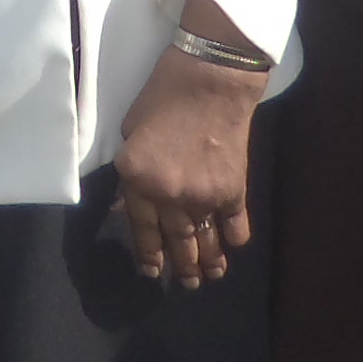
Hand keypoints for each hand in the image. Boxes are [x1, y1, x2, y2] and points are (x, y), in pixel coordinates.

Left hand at [115, 1, 267, 288]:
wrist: (210, 79)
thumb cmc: (163, 96)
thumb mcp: (130, 133)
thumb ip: (130, 174)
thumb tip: (128, 207)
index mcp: (137, 180)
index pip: (141, 228)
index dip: (147, 253)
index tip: (151, 272)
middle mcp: (168, 195)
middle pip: (174, 241)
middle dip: (179, 266)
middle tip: (183, 283)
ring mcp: (203, 196)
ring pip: (205, 241)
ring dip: (207, 262)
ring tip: (206, 278)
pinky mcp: (233, 190)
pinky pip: (234, 226)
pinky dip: (234, 239)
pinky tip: (232, 249)